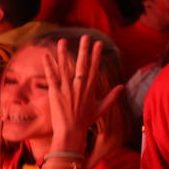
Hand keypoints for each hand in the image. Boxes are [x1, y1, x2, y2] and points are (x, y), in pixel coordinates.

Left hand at [42, 36, 123, 161]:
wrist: (71, 132)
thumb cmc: (85, 121)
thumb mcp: (101, 109)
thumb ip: (111, 97)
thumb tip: (121, 86)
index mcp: (90, 89)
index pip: (94, 67)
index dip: (96, 55)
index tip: (98, 44)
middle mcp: (79, 86)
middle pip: (82, 64)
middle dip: (84, 49)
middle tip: (85, 36)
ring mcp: (67, 88)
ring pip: (65, 67)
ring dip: (63, 53)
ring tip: (62, 41)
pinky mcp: (55, 92)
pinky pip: (51, 76)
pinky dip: (49, 65)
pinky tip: (46, 56)